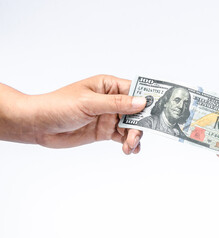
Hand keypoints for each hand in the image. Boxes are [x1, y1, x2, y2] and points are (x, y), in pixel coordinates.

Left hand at [0, 75, 145, 153]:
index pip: (134, 90)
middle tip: (135, 137)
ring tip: (130, 147)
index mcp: (108, 86)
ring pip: (130, 126)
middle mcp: (111, 100)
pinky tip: (130, 150)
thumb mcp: (89, 103)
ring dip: (134, 137)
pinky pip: (122, 137)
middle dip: (139, 124)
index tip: (158, 111)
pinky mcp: (104, 131)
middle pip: (136, 111)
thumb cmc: (58, 106)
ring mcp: (108, 116)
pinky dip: (128, 143)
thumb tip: (142, 102)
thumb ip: (116, 104)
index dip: (147, 100)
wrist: (38, 126)